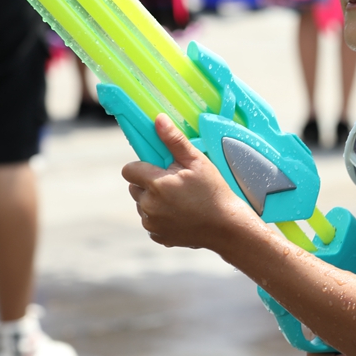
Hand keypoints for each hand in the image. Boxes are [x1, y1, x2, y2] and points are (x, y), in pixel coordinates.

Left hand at [121, 115, 259, 249]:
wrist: (226, 226)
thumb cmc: (213, 190)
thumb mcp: (197, 161)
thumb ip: (174, 140)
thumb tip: (158, 119)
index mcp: (156, 184)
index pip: (129, 170)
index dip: (142, 166)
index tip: (159, 167)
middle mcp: (148, 206)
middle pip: (134, 187)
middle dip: (148, 183)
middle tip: (173, 182)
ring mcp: (152, 223)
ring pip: (142, 205)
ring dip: (153, 200)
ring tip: (179, 200)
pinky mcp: (158, 236)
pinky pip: (151, 221)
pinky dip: (161, 217)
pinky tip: (180, 214)